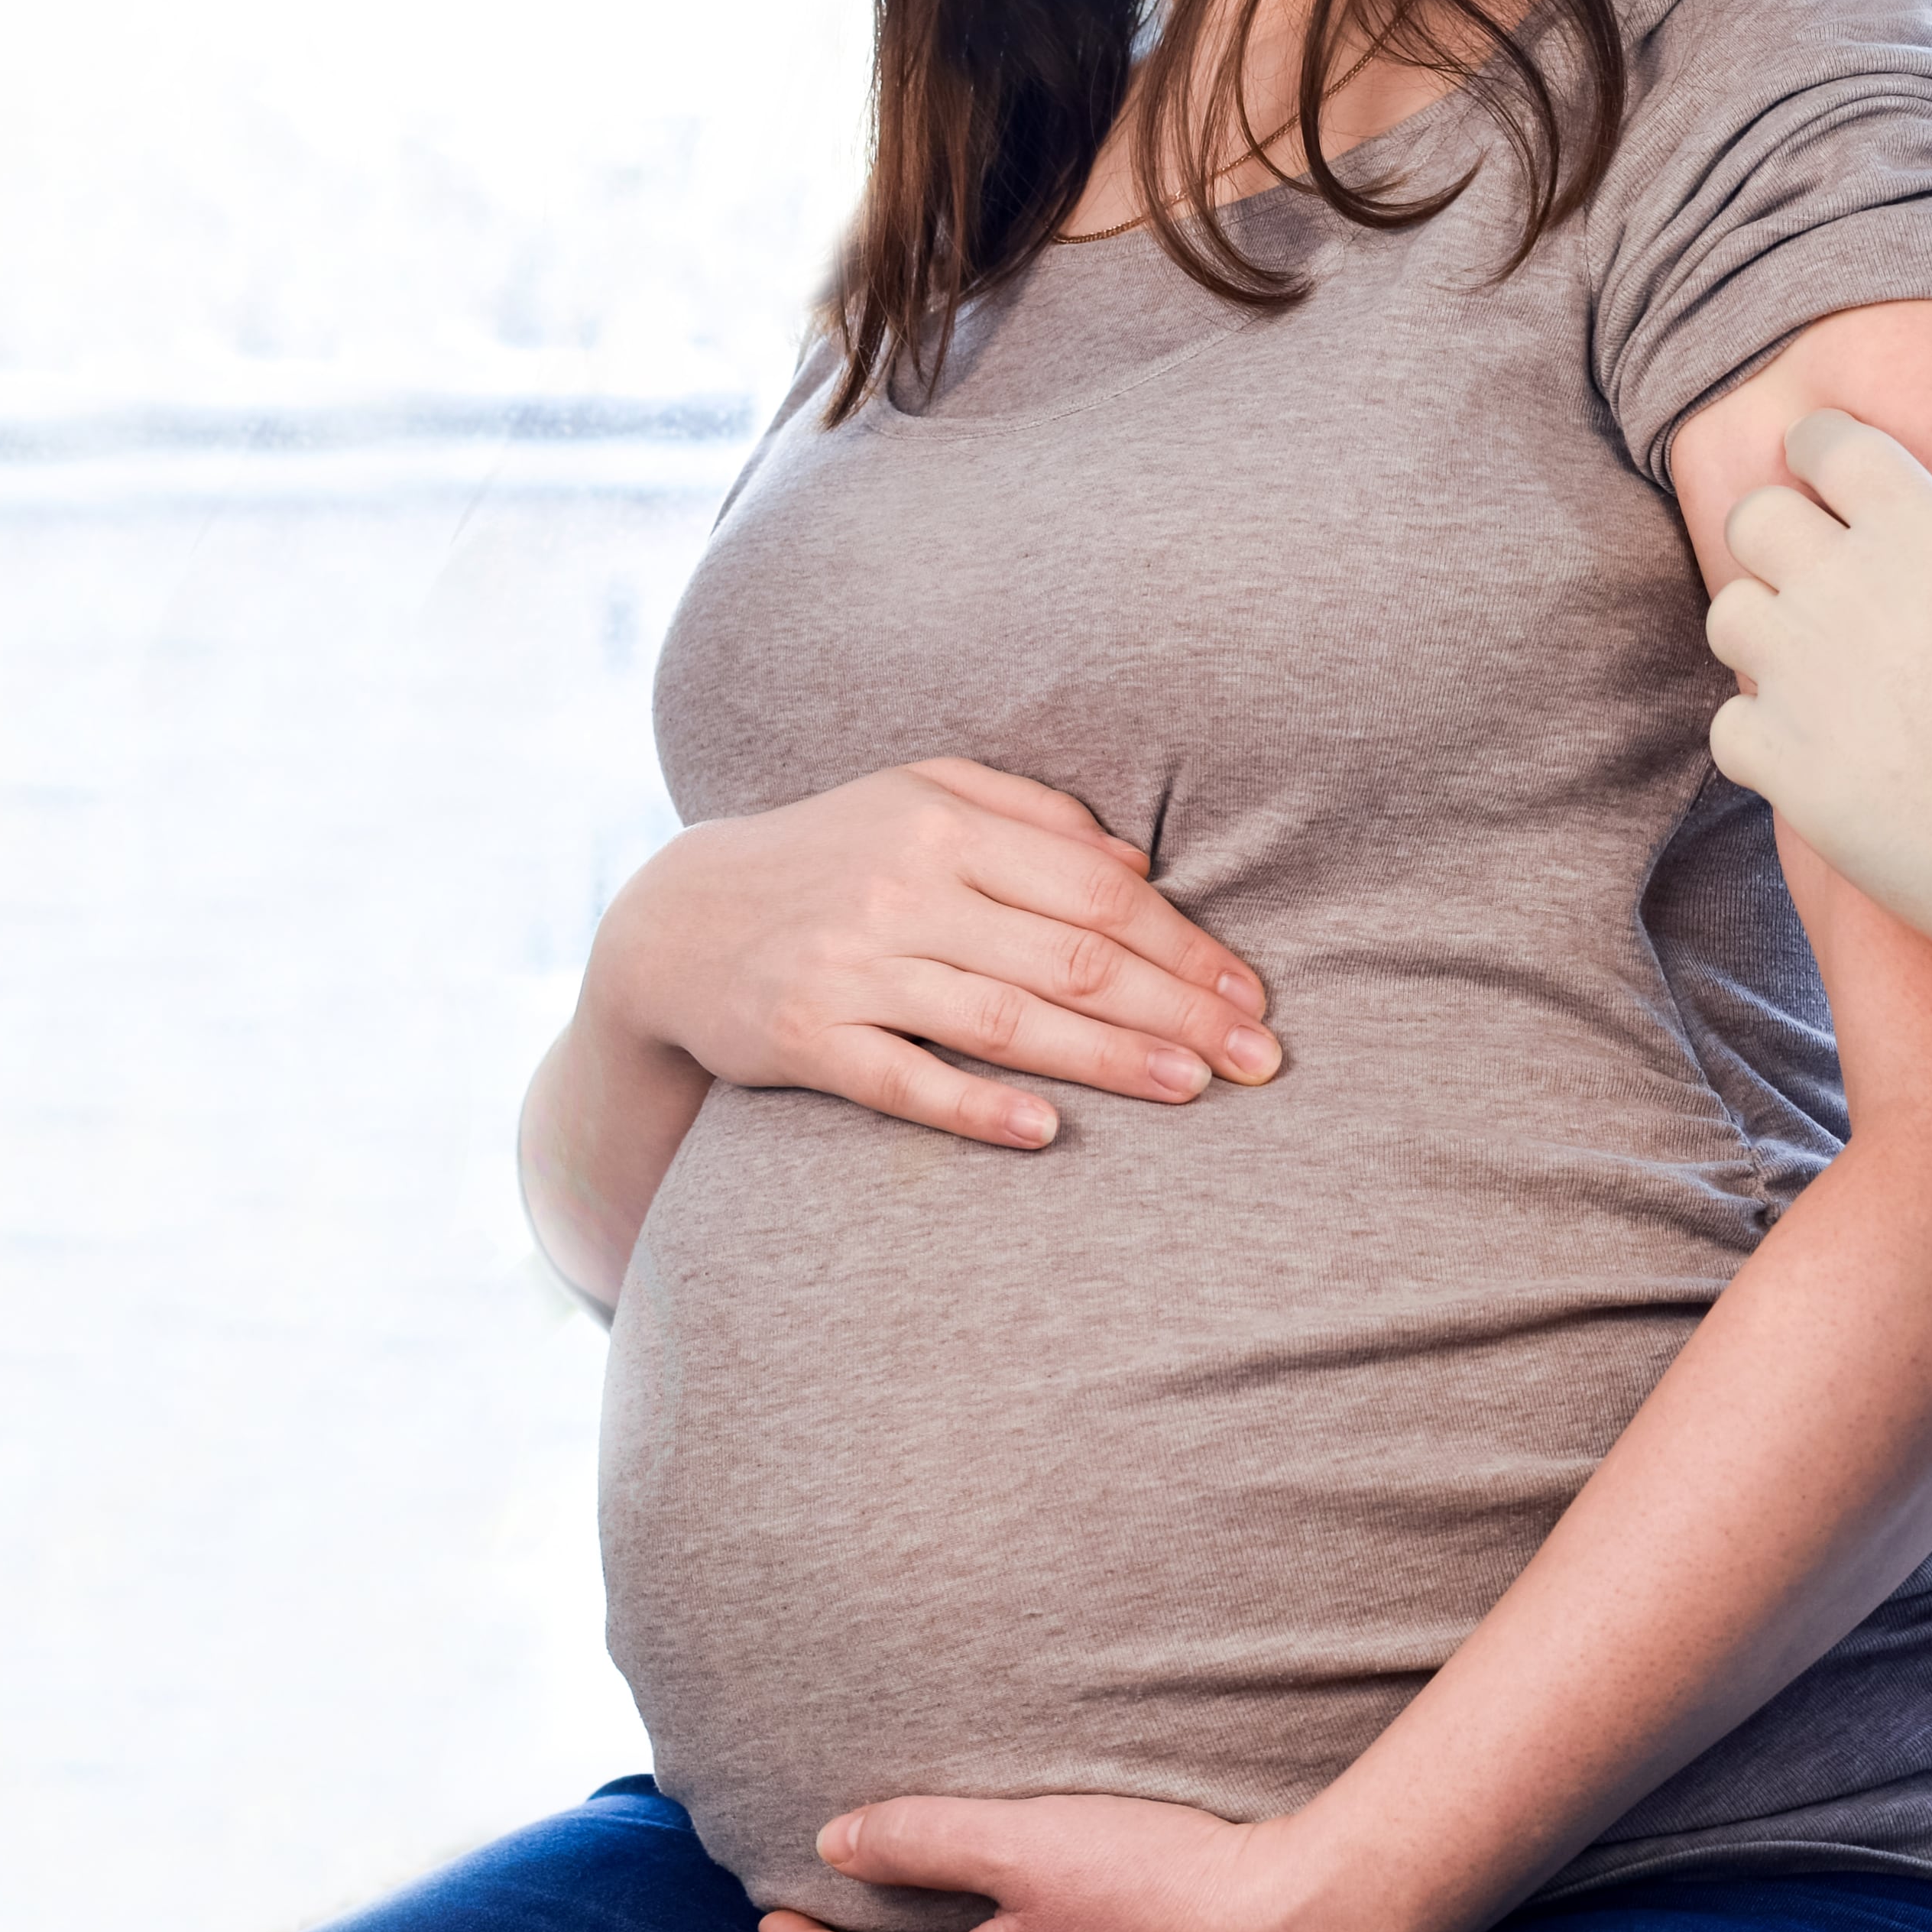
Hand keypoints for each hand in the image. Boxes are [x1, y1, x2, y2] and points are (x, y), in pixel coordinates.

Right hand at [588, 756, 1279, 1151]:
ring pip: (1004, 1017)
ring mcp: (851, 966)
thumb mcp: (920, 799)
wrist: (672, 921)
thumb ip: (1032, 816)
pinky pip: (902, 1078)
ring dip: (1108, 1058)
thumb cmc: (831, 856)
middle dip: (1177, 1009)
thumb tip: (1139, 861)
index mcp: (946, 825)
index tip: (1250, 993)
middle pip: (1071, 955)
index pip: (1097, 890)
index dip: (1185, 944)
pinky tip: (1045, 1132)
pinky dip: (974, 1105)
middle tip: (1259, 1057)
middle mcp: (904, 889)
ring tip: (1194, 1088)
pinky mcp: (804, 1036)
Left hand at [1706, 410, 1931, 945]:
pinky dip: (1760, 736)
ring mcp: (1804, 673)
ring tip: (1811, 670)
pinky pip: (1728, 723)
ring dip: (1761, 634)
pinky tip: (1810, 753)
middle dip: (1777, 540)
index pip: (1828, 444)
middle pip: (1754, 519)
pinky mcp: (1781, 759)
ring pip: (1727, 614)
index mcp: (1924, 529)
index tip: (1827, 477)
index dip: (1821, 453)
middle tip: (1812, 578)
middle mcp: (1847, 585)